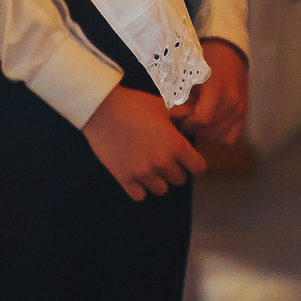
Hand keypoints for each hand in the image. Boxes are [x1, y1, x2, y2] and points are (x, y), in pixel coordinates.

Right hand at [81, 86, 207, 201]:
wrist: (102, 109)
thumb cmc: (134, 104)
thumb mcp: (162, 106)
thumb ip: (183, 115)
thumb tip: (196, 118)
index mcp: (175, 145)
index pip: (198, 168)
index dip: (195, 163)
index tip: (188, 159)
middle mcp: (162, 162)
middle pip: (180, 180)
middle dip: (176, 169)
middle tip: (165, 158)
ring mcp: (143, 173)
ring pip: (162, 190)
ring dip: (159, 180)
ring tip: (151, 166)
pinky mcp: (125, 178)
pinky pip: (140, 195)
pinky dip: (140, 188)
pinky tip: (137, 174)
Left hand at [177, 40, 248, 147]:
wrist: (229, 54)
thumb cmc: (205, 61)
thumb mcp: (190, 72)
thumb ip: (181, 93)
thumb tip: (170, 113)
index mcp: (216, 87)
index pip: (202, 119)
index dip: (187, 124)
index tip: (179, 118)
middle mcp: (231, 100)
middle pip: (208, 130)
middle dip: (192, 129)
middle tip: (184, 120)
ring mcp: (239, 109)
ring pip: (217, 137)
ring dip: (203, 133)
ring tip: (196, 120)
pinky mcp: (243, 116)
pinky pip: (228, 138)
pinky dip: (217, 136)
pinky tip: (209, 125)